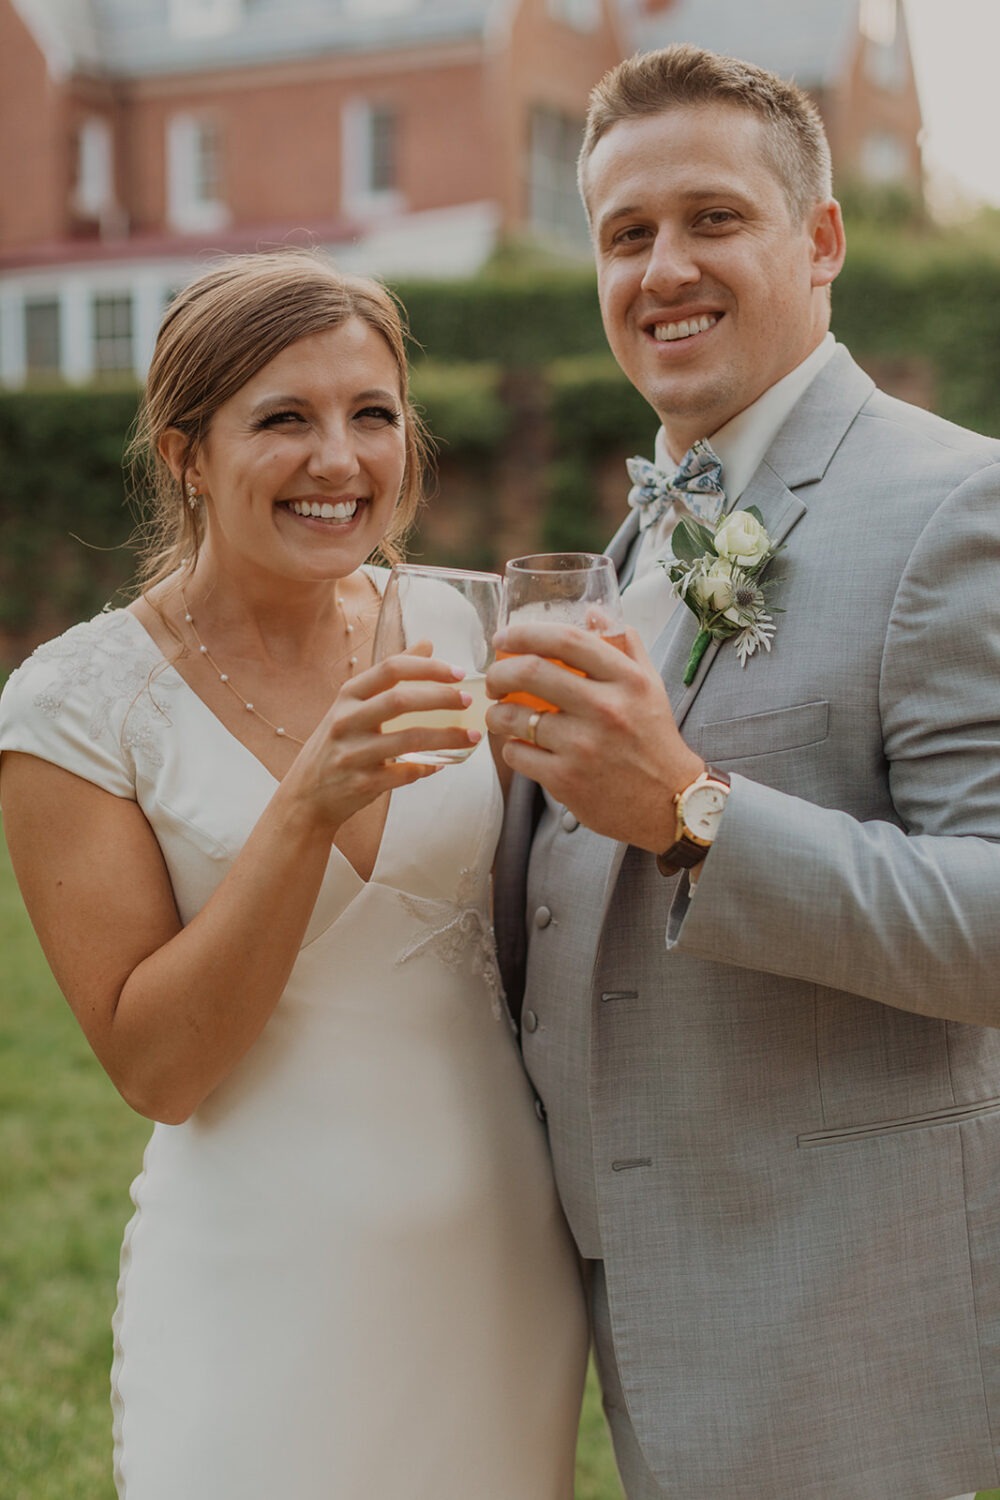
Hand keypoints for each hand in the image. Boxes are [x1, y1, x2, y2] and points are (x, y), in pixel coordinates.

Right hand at [284, 642, 477, 835]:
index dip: (428, 667)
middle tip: (468, 701)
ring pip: (408, 740)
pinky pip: (404, 773)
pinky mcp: (361, 783)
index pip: (390, 669)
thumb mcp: (353, 704)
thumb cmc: (337, 744)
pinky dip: (427, 768)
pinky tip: (442, 764)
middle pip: (400, 700)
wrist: (306, 795)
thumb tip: (427, 644)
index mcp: (348, 696)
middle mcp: (346, 721)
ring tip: (472, 736)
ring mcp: (352, 753)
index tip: (458, 672)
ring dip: (447, 737)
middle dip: (441, 698)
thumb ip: (389, 675)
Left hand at [485, 622, 703, 848]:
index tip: (503, 637)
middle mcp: (606, 709)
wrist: (669, 802)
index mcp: (627, 680)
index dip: (526, 632)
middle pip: (530, 672)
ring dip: (496, 713)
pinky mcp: (567, 780)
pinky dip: (510, 747)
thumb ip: (624, 645)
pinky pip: (517, 753)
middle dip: (498, 672)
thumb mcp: (649, 686)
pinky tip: (519, 746)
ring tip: (499, 714)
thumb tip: (592, 611)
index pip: (567, 640)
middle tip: (493, 680)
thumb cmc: (654, 739)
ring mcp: (584, 746)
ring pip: (514, 716)